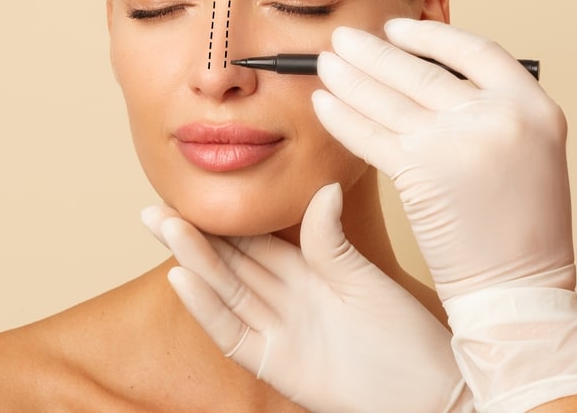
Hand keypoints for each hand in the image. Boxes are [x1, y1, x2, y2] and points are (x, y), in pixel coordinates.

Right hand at [142, 183, 471, 412]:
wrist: (425, 390)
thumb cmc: (405, 334)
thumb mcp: (363, 278)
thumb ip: (331, 239)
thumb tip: (323, 187)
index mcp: (308, 271)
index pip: (254, 240)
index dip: (222, 219)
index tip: (190, 191)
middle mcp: (286, 299)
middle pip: (229, 262)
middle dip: (191, 235)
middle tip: (151, 207)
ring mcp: (278, 331)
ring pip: (225, 290)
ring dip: (192, 261)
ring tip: (161, 227)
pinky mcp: (275, 363)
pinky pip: (233, 333)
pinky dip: (206, 308)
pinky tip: (181, 279)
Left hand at [312, 19, 573, 300]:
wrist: (519, 290)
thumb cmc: (524, 230)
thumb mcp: (529, 154)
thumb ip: (490, 113)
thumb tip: (431, 79)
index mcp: (533, 106)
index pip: (475, 50)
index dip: (430, 35)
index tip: (396, 29)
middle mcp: (498, 115)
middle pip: (421, 69)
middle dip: (373, 52)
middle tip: (342, 38)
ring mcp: (458, 141)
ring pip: (389, 98)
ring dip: (349, 76)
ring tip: (324, 62)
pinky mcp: (420, 170)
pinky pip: (370, 133)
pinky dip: (342, 117)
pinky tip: (322, 104)